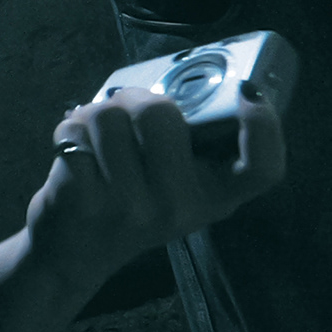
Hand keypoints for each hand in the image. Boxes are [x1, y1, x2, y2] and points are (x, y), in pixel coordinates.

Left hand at [25, 89, 283, 283]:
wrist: (77, 252)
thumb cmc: (132, 200)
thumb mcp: (176, 182)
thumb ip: (190, 141)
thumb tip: (176, 80)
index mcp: (214, 197)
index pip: (262, 169)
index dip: (264, 126)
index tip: (249, 91)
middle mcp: (180, 207)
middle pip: (161, 113)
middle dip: (134, 99)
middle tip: (124, 114)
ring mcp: (132, 208)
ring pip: (109, 116)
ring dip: (93, 114)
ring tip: (95, 139)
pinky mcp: (85, 203)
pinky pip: (73, 134)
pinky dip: (68, 132)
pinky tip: (74, 154)